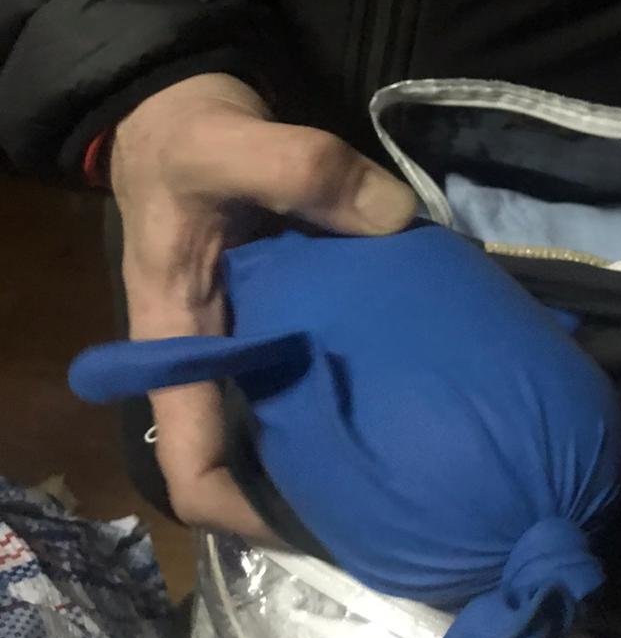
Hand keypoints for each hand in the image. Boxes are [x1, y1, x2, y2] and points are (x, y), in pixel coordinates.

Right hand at [110, 72, 416, 538]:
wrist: (183, 109)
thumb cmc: (187, 139)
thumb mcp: (229, 145)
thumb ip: (301, 169)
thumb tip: (395, 220)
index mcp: (180, 343)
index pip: (190, 463)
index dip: (240, 515)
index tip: (314, 528)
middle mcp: (217, 356)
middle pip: (254, 457)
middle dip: (313, 490)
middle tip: (397, 499)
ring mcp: (255, 335)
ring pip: (295, 414)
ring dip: (345, 435)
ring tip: (422, 450)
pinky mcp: (290, 307)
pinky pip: (326, 359)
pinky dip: (365, 373)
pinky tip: (422, 373)